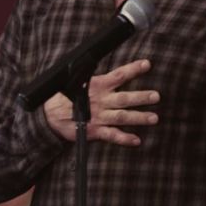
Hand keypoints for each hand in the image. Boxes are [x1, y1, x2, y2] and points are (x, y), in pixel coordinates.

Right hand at [43, 59, 159, 145]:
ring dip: (139, 118)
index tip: (147, 64)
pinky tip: (136, 141)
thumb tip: (108, 65)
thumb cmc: (67, 96)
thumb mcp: (80, 82)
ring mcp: (99, 117)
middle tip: (156, 96)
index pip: (119, 75)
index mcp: (98, 86)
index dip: (133, 69)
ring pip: (122, 117)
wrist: (49, 117)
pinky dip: (124, 139)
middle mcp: (101, 101)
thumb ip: (97, 77)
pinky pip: (112, 136)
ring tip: (154, 118)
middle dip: (141, 97)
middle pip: (124, 98)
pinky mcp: (95, 131)